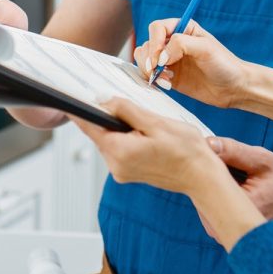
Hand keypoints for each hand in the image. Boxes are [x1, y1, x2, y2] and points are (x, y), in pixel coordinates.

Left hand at [73, 97, 227, 195]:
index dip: (79, 109)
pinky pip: (119, 149)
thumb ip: (126, 110)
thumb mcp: (155, 122)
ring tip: (140, 118)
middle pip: (99, 132)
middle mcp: (116, 165)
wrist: (202, 177)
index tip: (70, 96)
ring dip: (118, 126)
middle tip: (118, 99)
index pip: (88, 126)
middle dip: (105, 115)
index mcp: (119, 151)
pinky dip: (125, 137)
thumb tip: (103, 99)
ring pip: (109, 140)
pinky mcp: (128, 173)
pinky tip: (142, 131)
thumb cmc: (186, 150)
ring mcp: (121, 172)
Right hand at [133, 19, 248, 106]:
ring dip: (149, 69)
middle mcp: (174, 42)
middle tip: (158, 70)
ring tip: (165, 78)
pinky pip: (150, 75)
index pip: (157, 28)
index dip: (154, 41)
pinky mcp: (169, 76)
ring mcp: (170, 60)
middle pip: (147, 43)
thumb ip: (180, 44)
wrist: (234, 88)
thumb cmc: (224, 64)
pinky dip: (152, 79)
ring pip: (144, 59)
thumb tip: (160, 56)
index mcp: (183, 28)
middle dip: (149, 58)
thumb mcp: (205, 48)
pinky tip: (167, 84)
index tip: (159, 58)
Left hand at [208, 138, 272, 231]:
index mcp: (239, 208)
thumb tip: (207, 143)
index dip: (207, 164)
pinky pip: (206, 206)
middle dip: (209, 174)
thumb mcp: (262, 160)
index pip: (204, 181)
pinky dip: (214, 193)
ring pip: (201, 198)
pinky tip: (231, 187)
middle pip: (199, 191)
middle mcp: (226, 226)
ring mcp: (220, 232)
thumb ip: (233, 150)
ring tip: (235, 178)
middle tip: (232, 167)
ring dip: (211, 184)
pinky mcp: (218, 231)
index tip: (221, 156)